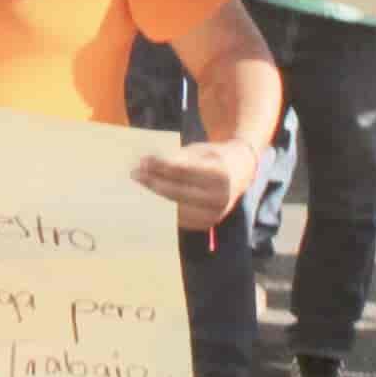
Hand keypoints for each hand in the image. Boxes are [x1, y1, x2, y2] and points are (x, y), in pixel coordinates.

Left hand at [133, 140, 256, 232]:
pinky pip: (179, 219)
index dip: (159, 166)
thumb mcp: (199, 151)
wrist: (241, 173)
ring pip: (176, 208)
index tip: (142, 161)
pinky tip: (149, 201)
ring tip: (138, 188)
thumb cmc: (214, 159)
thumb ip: (175, 158)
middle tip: (134, 174)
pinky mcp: (206, 225)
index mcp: (220, 174)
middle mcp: (220, 197)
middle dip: (153, 183)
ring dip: (154, 198)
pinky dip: (163, 210)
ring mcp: (214, 214)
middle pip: (177, 192)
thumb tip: (146, 163)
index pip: (182, 171)